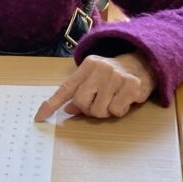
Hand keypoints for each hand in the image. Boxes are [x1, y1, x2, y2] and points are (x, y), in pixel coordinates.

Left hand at [34, 52, 156, 121]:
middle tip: (101, 102)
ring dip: (106, 111)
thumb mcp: (95, 79)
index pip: (65, 88)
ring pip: (98, 110)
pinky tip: (125, 99)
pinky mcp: (131, 85)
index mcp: (87, 66)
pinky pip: (116, 110)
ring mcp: (116, 76)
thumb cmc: (114, 75)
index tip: (39, 118)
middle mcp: (99, 68)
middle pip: (81, 102)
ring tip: (114, 99)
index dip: (51, 104)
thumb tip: (68, 109)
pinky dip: (119, 110)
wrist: (144, 63)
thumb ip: (81, 92)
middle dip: (89, 109)